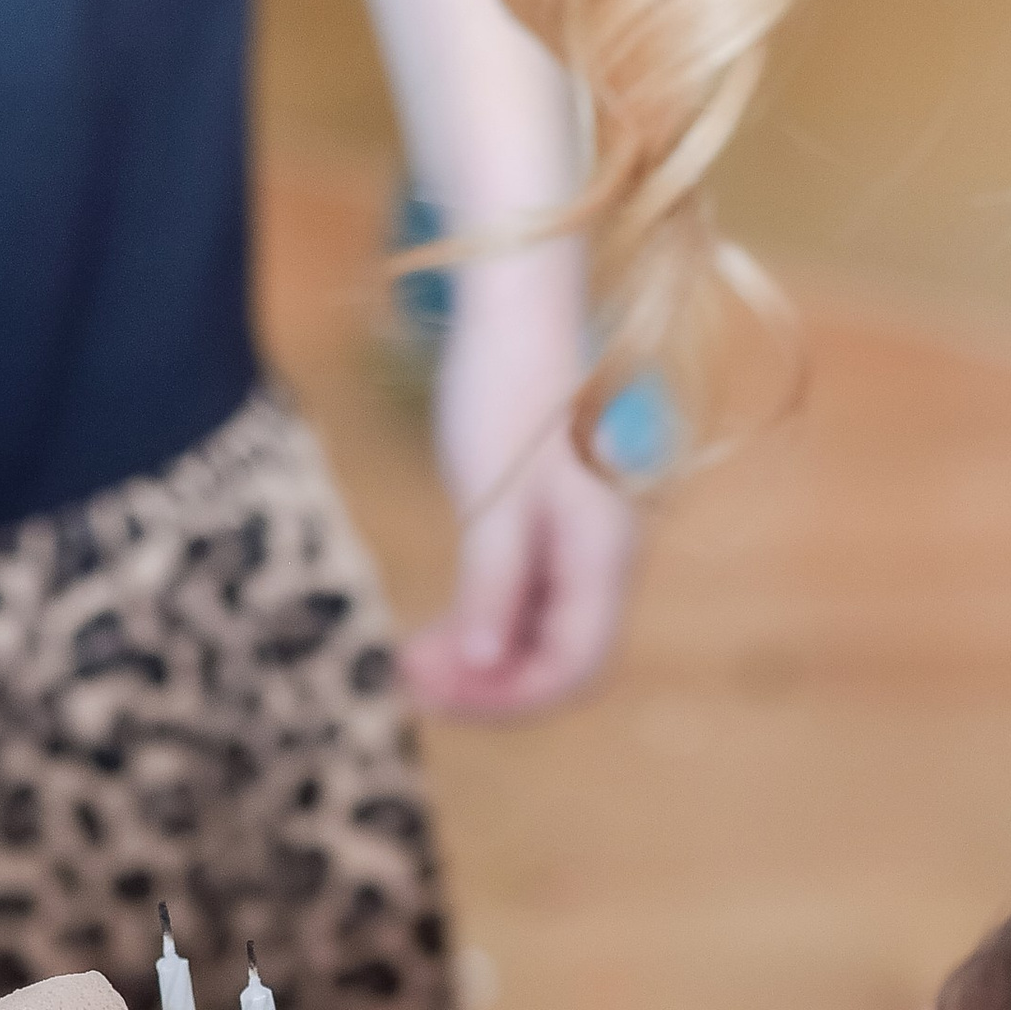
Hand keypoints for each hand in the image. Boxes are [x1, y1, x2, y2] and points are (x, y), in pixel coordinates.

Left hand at [403, 258, 639, 718]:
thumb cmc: (506, 388)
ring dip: (475, 661)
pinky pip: (521, 604)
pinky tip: (430, 635)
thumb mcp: (492, 494)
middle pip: (557, 662)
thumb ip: (494, 584)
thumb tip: (484, 664)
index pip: (574, 666)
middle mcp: (605, 561)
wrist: (518, 310)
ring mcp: (579, 549)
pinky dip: (478, 626)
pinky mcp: (550, 533)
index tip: (436, 696)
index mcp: (606, 553)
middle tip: (405, 680)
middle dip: (485, 686)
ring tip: (406, 662)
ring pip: (534, 638)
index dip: (509, 699)